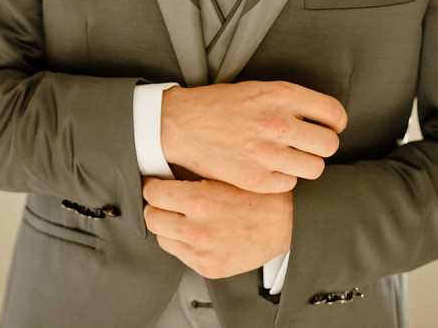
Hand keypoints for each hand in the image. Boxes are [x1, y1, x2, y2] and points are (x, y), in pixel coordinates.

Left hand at [142, 176, 292, 279]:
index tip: (156, 183)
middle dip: (156, 206)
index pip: (153, 193)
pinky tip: (196, 230)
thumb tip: (165, 170)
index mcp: (200, 200)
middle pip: (152, 217)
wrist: (286, 224)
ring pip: (162, 238)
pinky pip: (180, 254)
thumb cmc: (257, 193)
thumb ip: (195, 173)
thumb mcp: (226, 173)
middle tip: (164, 198)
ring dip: (168, 225)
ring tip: (181, 215)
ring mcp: (201, 252)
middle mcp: (197, 228)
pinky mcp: (208, 268)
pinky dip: (183, 243)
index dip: (153, 185)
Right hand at [161, 79, 346, 193]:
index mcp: (282, 95)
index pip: (333, 113)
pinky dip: (283, 178)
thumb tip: (323, 117)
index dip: (336, 122)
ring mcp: (268, 153)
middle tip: (309, 144)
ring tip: (290, 157)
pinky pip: (290, 183)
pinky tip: (270, 167)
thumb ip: (291, 102)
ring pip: (315, 168)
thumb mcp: (259, 89)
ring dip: (306, 163)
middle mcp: (279, 123)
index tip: (330, 126)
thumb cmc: (222, 104)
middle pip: (329, 144)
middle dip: (323, 145)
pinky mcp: (257, 179)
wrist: (183, 124)